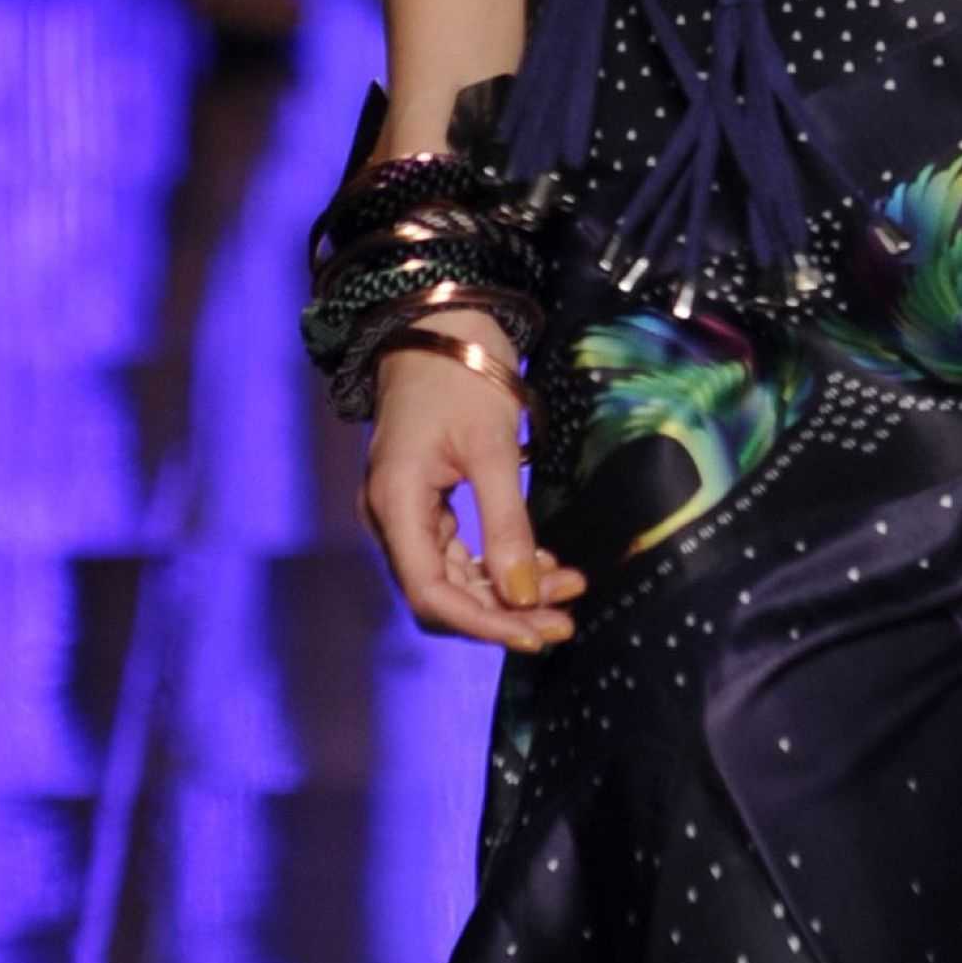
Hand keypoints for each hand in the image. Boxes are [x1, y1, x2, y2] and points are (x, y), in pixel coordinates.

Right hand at [359, 312, 587, 652]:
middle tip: (565, 620)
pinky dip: (501, 565)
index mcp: (395, 505)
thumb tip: (525, 596)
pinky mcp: (426, 507)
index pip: (431, 593)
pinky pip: (461, 554)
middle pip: (444, 595)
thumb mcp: (491, 448)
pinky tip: (545, 565)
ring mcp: (407, 516)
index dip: (482, 623)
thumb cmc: (461, 377)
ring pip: (456, 580)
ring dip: (509, 592)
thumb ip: (506, 524)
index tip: (535, 633)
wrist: (440, 329)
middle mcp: (392, 521)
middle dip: (504, 613)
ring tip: (569, 588)